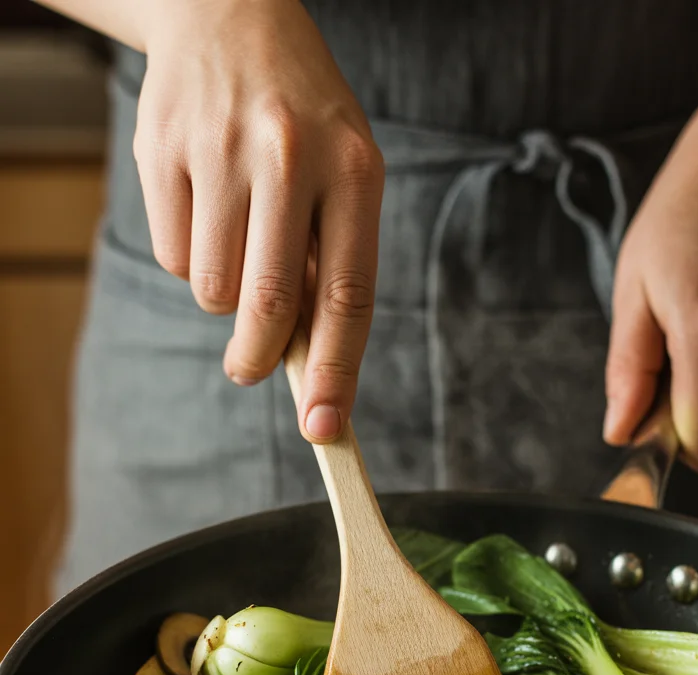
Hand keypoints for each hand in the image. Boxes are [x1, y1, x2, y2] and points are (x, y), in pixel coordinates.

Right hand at [134, 0, 383, 441]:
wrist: (229, 14)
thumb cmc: (304, 118)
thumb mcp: (346, 173)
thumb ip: (334, 262)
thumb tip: (311, 362)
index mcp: (353, 169)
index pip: (348, 295)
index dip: (335, 372)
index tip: (325, 428)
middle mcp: (288, 156)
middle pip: (269, 304)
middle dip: (259, 358)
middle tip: (251, 370)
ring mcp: (220, 150)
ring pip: (213, 289)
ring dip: (224, 298)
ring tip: (239, 246)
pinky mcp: (162, 150)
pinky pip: (175, 257)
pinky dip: (191, 261)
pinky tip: (207, 213)